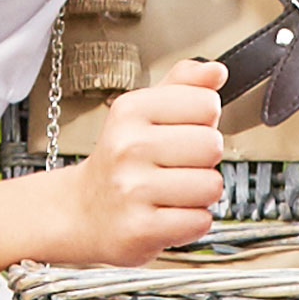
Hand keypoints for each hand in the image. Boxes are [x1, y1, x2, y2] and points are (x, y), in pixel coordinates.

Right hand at [59, 60, 226, 264]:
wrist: (82, 210)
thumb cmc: (119, 160)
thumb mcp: (143, 111)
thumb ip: (183, 84)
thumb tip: (217, 71)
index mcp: (131, 110)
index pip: (207, 104)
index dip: (203, 121)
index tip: (181, 132)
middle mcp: (128, 147)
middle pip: (213, 146)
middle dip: (204, 160)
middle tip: (175, 166)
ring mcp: (132, 189)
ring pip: (211, 186)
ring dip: (200, 194)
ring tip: (171, 191)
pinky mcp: (140, 229)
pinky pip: (200, 221)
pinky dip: (191, 222)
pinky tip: (167, 213)